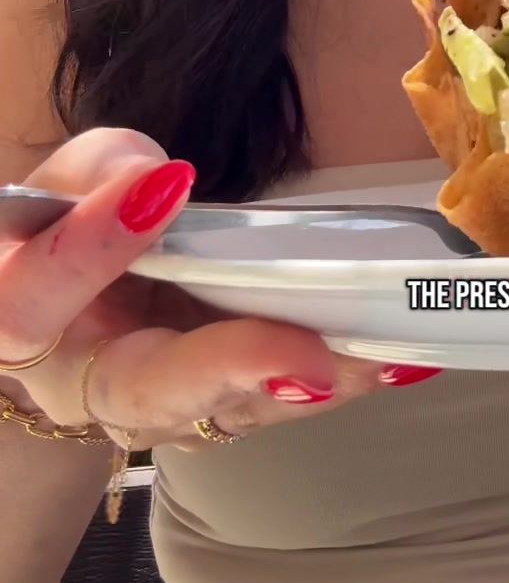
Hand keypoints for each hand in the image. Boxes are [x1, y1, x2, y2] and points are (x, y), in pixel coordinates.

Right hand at [0, 129, 424, 449]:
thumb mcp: (73, 179)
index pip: (37, 296)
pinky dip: (337, 378)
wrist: (87, 293)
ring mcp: (162, 409)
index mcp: (22, 319)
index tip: (161, 188)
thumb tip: (155, 179)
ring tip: (377, 354)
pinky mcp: (222, 407)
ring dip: (308, 382)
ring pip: (230, 410)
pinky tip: (398, 354)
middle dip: (233, 369)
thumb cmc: (76, 225)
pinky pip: (275, 400)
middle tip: (308, 359)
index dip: (93, 245)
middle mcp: (89, 388)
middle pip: (149, 393)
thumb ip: (99, 171)